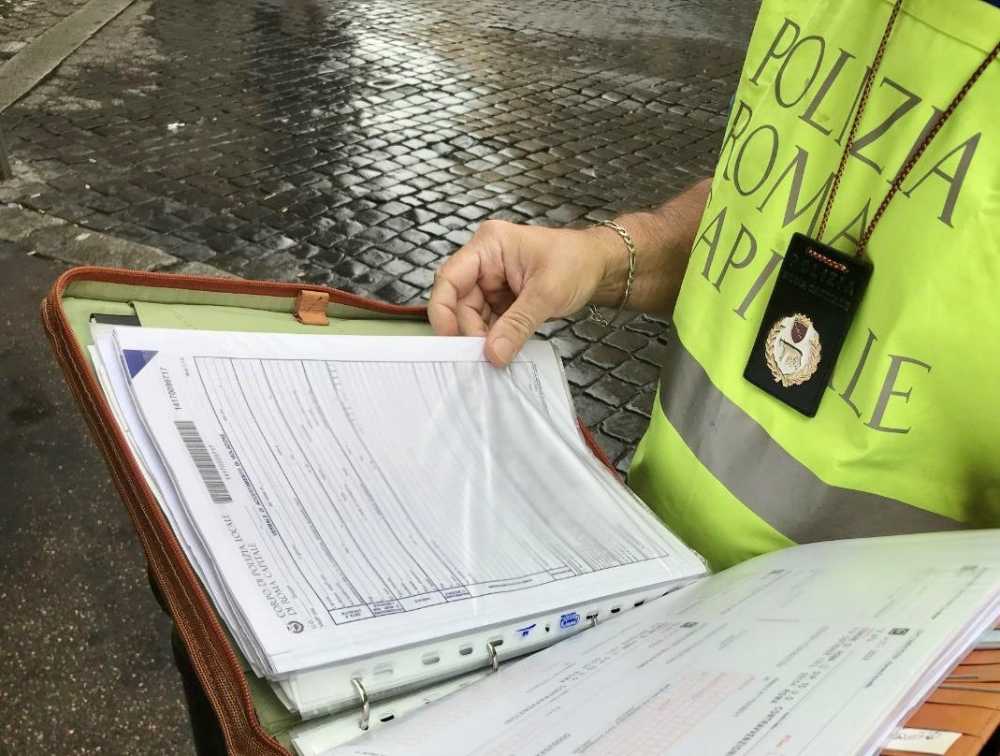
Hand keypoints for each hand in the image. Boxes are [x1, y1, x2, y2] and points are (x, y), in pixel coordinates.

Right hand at [429, 220, 621, 366]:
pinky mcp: (501, 297)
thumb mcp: (547, 294)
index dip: (443, 310)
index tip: (450, 339)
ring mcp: (492, 280)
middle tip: (481, 356)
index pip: (450, 278)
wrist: (600, 265)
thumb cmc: (577, 262)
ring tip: (494, 356)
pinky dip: (492, 337)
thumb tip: (493, 354)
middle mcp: (485, 261)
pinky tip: (501, 351)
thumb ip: (517, 325)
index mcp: (489, 245)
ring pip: (471, 314)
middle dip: (468, 329)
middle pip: (458, 300)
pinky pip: (487, 320)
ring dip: (481, 337)